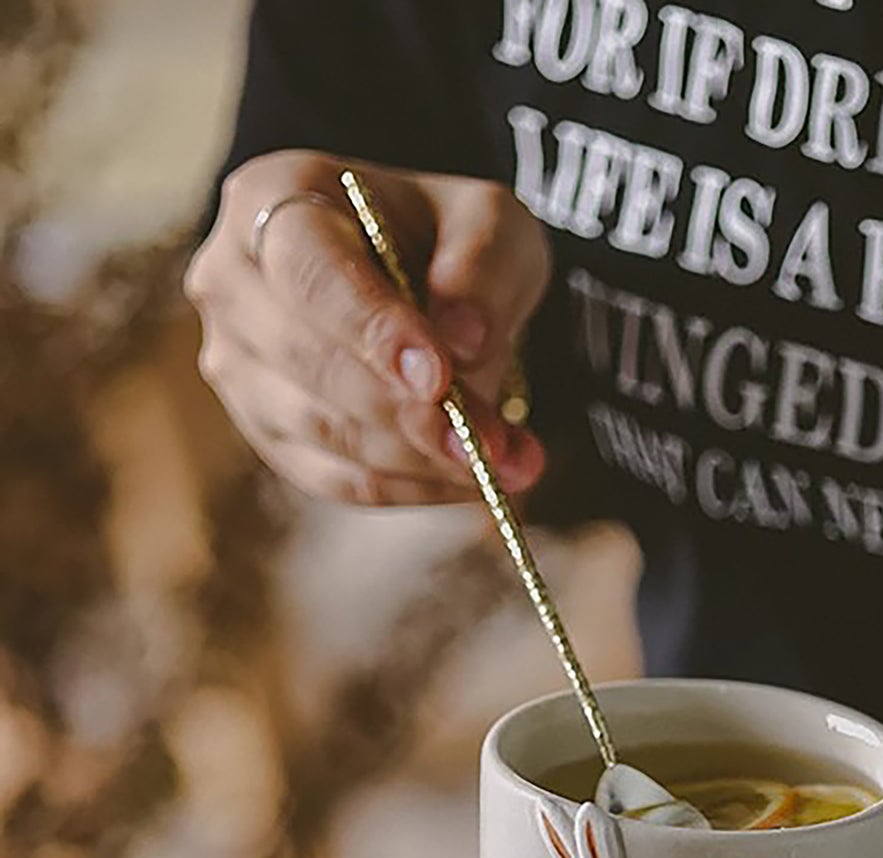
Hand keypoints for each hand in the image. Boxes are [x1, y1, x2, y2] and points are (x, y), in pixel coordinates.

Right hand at [186, 149, 547, 506]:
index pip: (308, 272)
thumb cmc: (445, 239)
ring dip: (420, 460)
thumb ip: (482, 268)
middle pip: (310, 363)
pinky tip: (473, 482)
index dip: (371, 329)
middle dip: (410, 413)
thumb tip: (466, 339)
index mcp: (271, 199)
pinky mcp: (270, 434)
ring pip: (324, 431)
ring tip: (506, 464)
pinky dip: (412, 488)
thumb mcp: (487, 223)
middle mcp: (232, 284)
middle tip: (491, 443)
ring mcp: (238, 366)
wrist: (423, 277)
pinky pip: (337, 480)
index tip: (438, 376)